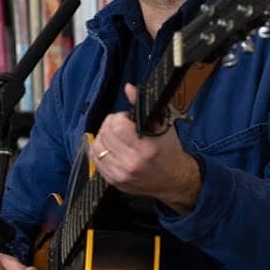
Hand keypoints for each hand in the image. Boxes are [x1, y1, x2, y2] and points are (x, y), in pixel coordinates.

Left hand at [90, 84, 200, 214]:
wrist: (173, 179)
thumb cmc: (168, 149)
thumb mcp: (163, 123)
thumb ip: (143, 105)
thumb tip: (128, 88)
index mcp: (146, 147)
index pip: (117, 125)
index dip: (119, 117)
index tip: (127, 119)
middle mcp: (132, 162)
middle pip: (105, 134)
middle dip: (111, 125)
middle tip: (121, 127)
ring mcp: (121, 174)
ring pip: (97, 146)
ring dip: (103, 137)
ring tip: (115, 137)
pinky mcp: (114, 181)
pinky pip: (95, 159)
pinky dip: (100, 150)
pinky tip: (110, 148)